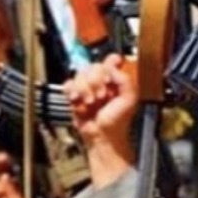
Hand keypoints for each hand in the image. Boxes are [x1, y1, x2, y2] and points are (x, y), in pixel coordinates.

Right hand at [63, 55, 137, 187]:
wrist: (103, 138)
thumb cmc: (118, 122)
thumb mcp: (129, 99)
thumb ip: (125, 80)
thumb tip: (113, 66)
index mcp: (116, 79)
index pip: (111, 59)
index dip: (108, 65)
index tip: (109, 78)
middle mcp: (102, 81)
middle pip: (93, 66)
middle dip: (96, 82)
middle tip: (102, 97)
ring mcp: (87, 87)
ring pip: (79, 74)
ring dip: (85, 90)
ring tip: (91, 103)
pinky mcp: (75, 96)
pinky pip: (68, 84)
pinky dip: (72, 92)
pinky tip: (78, 101)